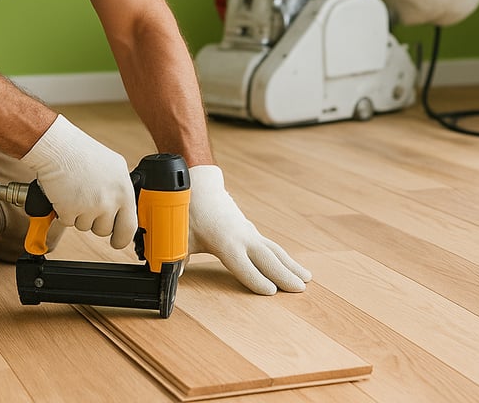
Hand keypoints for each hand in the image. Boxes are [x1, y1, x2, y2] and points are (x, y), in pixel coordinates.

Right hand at [21, 115, 138, 249]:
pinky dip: (63, 212)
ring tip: (76, 192)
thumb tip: (120, 212)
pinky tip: (65, 193)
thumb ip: (118, 191)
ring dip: (78, 215)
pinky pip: (67, 222)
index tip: (116, 241)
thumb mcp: (112, 168)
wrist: (58, 148)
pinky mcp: (71, 211)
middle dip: (94, 222)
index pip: (129, 226)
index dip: (121, 238)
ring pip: (85, 227)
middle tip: (87, 205)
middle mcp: (110, 199)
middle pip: (104, 230)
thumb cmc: (81, 153)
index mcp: (124, 189)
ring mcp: (92, 206)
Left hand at [187, 165, 310, 294]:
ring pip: (274, 251)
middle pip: (266, 258)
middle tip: (300, 289)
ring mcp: (250, 233)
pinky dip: (285, 258)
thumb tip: (171, 277)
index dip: (255, 279)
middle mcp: (242, 237)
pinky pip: (272, 247)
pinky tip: (295, 268)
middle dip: (284, 274)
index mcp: (225, 241)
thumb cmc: (190, 211)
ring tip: (307, 280)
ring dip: (291, 266)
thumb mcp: (180, 234)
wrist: (203, 185)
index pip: (242, 265)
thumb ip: (177, 257)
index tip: (270, 292)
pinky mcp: (252, 232)